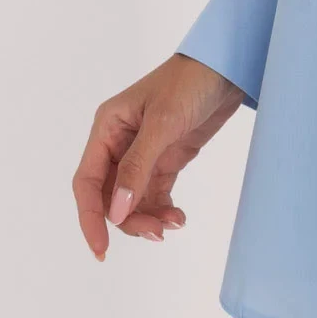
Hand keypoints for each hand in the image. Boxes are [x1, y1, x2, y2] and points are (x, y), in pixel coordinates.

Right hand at [72, 53, 246, 258]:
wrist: (229, 67)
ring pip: (133, 201)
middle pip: (111, 197)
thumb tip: (117, 212)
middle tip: (157, 232)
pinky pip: (155, 194)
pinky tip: (178, 218)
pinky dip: (163, 210)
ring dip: (149, 218)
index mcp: (107, 129)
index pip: (87, 182)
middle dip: (129, 219)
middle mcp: (118, 143)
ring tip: (174, 223)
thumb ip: (137, 167)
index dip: (90, 218)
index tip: (102, 249)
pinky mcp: (166, 159)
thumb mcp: (162, 123)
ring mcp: (143, 153)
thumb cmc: (190, 83)